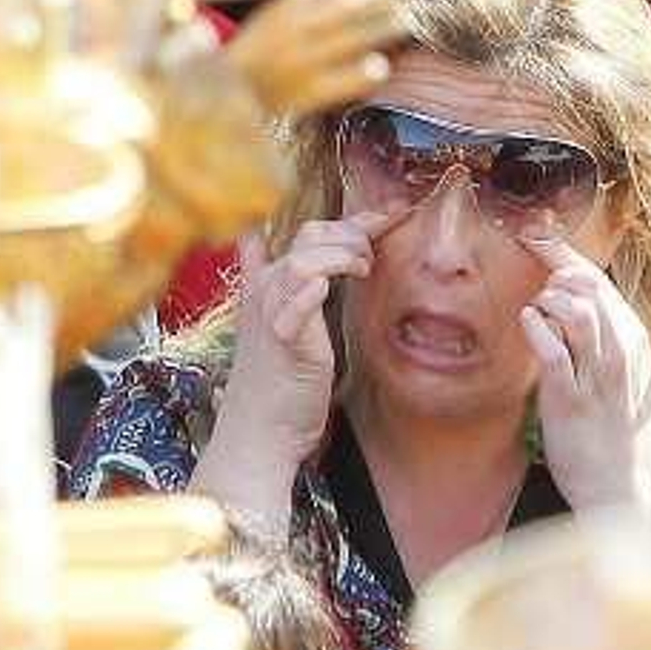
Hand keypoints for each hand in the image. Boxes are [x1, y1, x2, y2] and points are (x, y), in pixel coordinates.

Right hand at [194, 214, 394, 528]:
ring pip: (304, 259)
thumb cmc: (280, 388)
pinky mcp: (283, 339)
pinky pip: (295, 301)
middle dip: (354, 231)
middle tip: (385, 244)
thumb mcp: (290, 333)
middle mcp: (266, 292)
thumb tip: (317, 277)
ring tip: (364, 270)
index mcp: (271, 286)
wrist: (260, 433)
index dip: (352, 221)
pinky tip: (328, 288)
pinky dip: (312, 289)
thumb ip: (301, 299)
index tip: (390, 216)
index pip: (309, 233)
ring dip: (342, 256)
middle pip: (309, 235)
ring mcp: (271, 313)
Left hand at [520, 236, 650, 511]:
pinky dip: (537, 328)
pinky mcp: (569, 400)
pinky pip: (553, 352)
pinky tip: (530, 324)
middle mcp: (621, 354)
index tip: (537, 234)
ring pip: (575, 312)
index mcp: (638, 342)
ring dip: (548, 300)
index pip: (601, 282)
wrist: (621, 487)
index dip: (565, 253)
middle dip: (554, 272)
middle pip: (588, 287)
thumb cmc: (633, 432)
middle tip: (539, 285)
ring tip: (539, 310)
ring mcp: (597, 377)